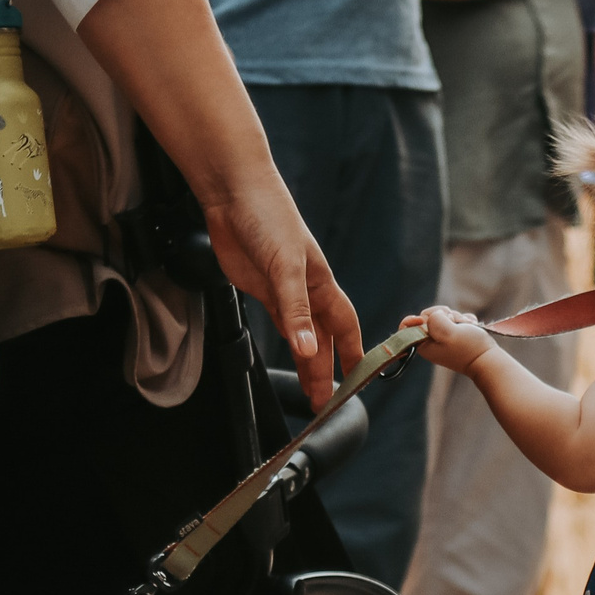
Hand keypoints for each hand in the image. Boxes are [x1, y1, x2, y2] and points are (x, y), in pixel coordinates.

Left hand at [203, 187, 362, 407]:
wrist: (234, 193)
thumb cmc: (269, 217)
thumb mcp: (285, 267)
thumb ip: (295, 312)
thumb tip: (308, 350)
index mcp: (321, 284)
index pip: (345, 327)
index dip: (355, 354)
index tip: (360, 381)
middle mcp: (307, 290)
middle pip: (323, 338)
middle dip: (327, 371)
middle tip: (326, 402)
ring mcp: (283, 290)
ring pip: (303, 335)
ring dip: (308, 362)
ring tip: (312, 391)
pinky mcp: (261, 288)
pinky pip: (281, 322)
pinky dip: (288, 341)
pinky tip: (293, 353)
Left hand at [412, 306, 495, 373]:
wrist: (488, 360)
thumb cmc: (468, 348)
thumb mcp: (447, 331)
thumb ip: (434, 319)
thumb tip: (436, 315)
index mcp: (423, 344)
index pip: (409, 325)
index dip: (419, 317)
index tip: (432, 318)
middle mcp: (431, 342)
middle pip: (429, 316)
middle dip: (445, 314)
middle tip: (456, 321)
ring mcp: (444, 339)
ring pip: (444, 316)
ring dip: (457, 317)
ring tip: (467, 325)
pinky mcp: (456, 336)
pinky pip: (456, 320)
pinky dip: (464, 320)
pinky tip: (471, 325)